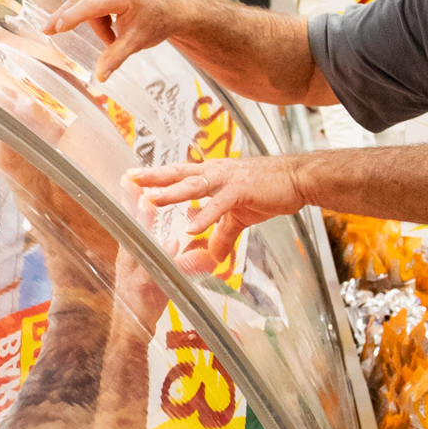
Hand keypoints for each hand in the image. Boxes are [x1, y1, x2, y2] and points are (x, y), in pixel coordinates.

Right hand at [44, 0, 194, 78]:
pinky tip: (111, 23)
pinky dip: (96, 13)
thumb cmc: (157, 21)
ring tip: (111, 36)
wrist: (173, 7)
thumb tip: (99, 77)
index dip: (69, 18)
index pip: (88, 6)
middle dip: (71, 20)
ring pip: (85, 1)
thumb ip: (115, 57)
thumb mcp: (136, 42)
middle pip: (82, 1)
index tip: (52, 27)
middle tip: (48, 31)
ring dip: (93, 22)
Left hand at [130, 154, 305, 271]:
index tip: (133, 178)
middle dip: (153, 178)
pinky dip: (205, 217)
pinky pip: (219, 205)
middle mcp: (215, 172)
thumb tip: (213, 257)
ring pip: (194, 185)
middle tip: (130, 180)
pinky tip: (191, 228)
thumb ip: (223, 235)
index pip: (178, 174)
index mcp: (212, 174)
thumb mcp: (240, 216)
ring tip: (150, 199)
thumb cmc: (269, 190)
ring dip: (171, 193)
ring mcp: (227, 180)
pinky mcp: (242, 191)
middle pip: (178, 174)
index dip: (156, 176)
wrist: (297, 180)